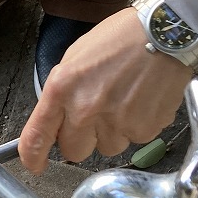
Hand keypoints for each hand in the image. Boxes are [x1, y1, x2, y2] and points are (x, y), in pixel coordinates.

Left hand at [19, 8, 191, 173]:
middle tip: (95, 117)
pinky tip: (141, 101)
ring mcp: (116, 122)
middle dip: (81, 139)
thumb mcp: (76, 57)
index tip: (35, 164)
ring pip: (106, 148)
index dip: (33, 155)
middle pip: (73, 152)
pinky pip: (134, 140)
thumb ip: (63, 92)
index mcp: (63, 88)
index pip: (38, 135)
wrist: (165, 33)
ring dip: (111, 133)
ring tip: (124, 101)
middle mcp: (86, 109)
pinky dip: (136, 126)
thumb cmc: (121, 39)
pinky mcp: (144, 130)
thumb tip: (57, 120)